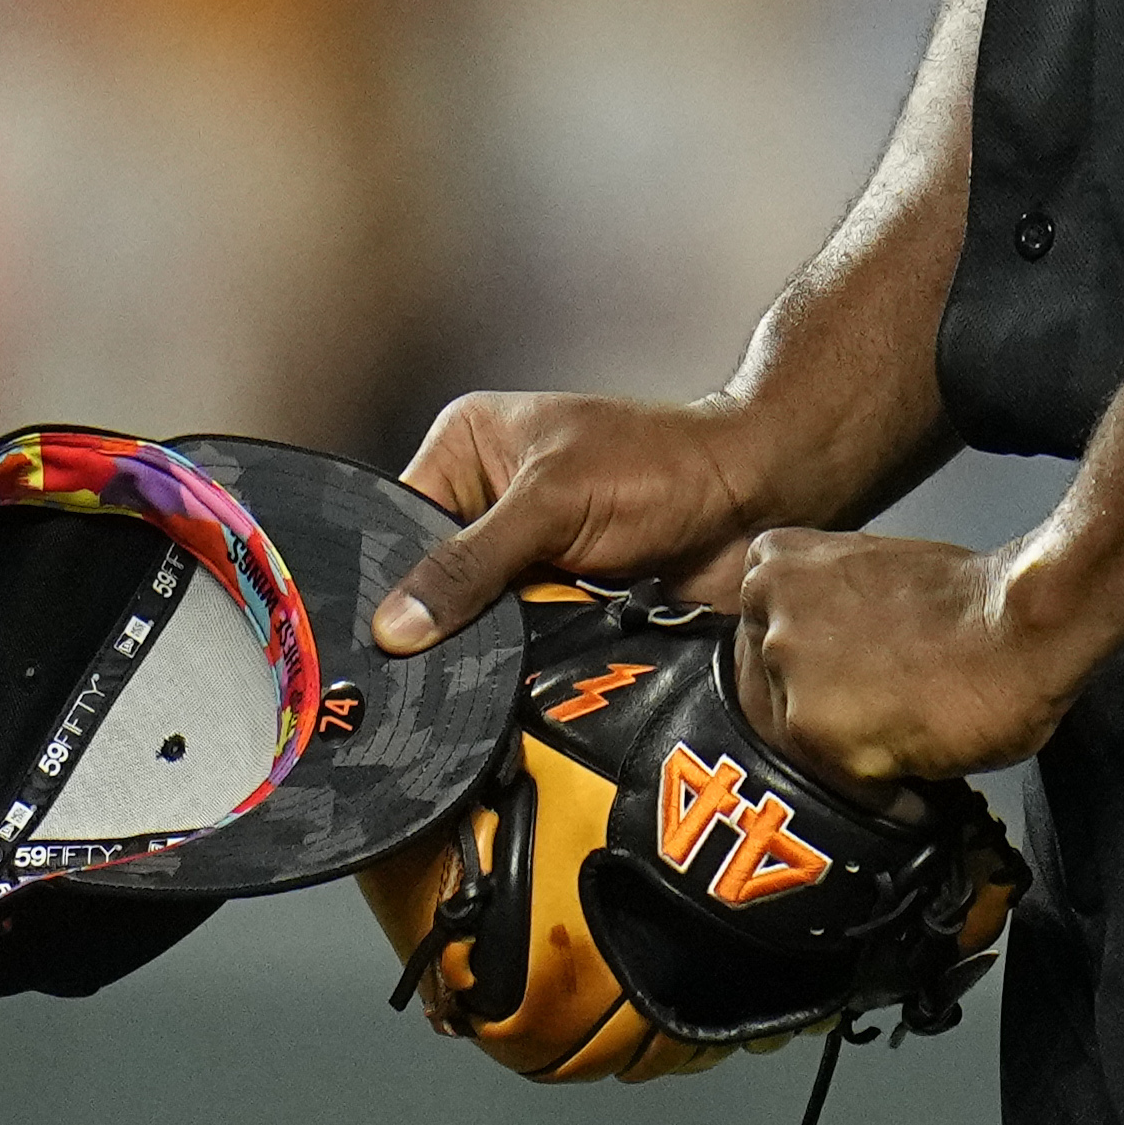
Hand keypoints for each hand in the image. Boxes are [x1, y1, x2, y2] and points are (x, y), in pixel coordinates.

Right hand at [374, 392, 761, 651]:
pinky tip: (511, 678)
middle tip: (417, 667)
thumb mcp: (550, 505)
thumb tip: (394, 623)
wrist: (754, 501)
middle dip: (434, 618)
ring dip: (481, 643)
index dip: (384, 575)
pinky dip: (517, 659)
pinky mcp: (557, 597)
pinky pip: (516, 639)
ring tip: (470, 670)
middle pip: (429, 576)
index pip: (395, 518)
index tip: (370, 634)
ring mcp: (524, 551)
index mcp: (469, 446)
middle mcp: (488, 496)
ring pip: (472, 616)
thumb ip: (469, 564)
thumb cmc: (664, 465)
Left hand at [719, 528, 1086, 786]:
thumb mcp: (870, 571)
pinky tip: (924, 777)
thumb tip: (832, 659)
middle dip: (826, 716)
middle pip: (776, 699)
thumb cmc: (972, 598)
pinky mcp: (818, 734)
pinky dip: (887, 795)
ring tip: (910, 747)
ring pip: (807, 747)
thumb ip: (827, 609)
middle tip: (881, 721)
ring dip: (854, 756)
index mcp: (772, 569)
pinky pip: (846, 791)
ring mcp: (789, 678)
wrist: (1023, 624)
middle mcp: (767, 622)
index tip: (839, 687)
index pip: (760, 646)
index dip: (807, 674)